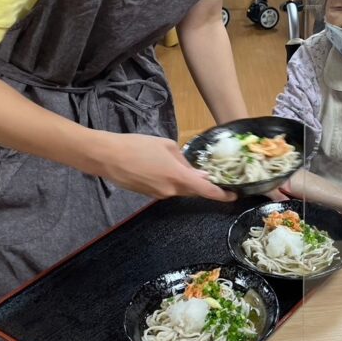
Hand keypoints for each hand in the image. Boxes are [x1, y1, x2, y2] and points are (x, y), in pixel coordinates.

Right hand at [97, 132, 233, 201]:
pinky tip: (160, 167)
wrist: (107, 156)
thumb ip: (184, 161)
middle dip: (200, 184)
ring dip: (183, 180)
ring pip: (178, 189)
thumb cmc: (137, 145)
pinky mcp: (148, 195)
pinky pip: (166, 188)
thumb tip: (196, 173)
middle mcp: (170, 190)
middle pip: (193, 190)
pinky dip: (169, 180)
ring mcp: (158, 195)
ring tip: (174, 163)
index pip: (206, 191)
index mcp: (178, 177)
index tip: (234, 195)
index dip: (222, 195)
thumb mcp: (166, 145)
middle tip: (206, 172)